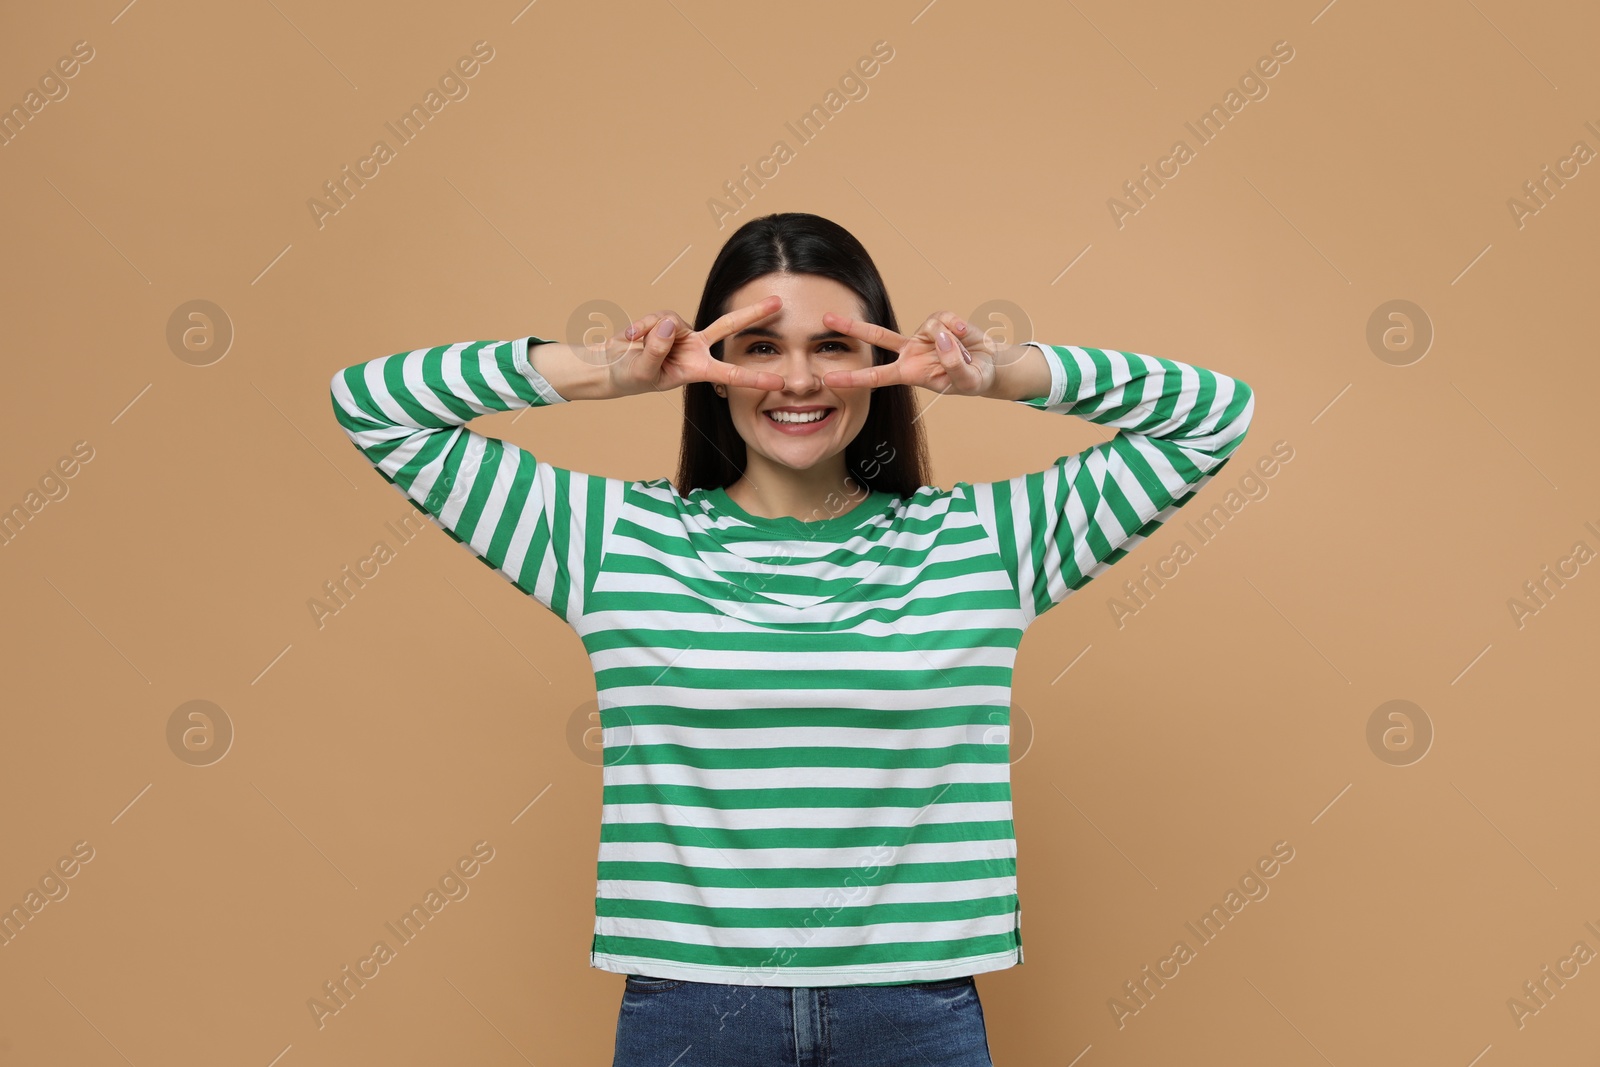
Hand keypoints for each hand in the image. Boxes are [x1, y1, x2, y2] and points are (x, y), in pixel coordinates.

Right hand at [603, 298, 788, 397]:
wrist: (614, 366)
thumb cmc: (632, 376)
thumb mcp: (642, 372)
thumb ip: (655, 351)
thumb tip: (669, 325)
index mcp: (697, 370)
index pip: (730, 374)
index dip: (754, 378)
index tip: (780, 382)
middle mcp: (696, 348)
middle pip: (728, 326)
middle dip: (753, 314)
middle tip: (779, 302)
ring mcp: (682, 332)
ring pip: (674, 321)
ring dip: (650, 335)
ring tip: (634, 347)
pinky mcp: (666, 320)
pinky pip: (657, 318)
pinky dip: (641, 327)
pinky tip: (630, 338)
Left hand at [817, 311, 998, 395]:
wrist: (989, 366)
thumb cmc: (973, 379)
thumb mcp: (966, 380)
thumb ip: (954, 363)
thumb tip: (940, 336)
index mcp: (910, 373)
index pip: (876, 376)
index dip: (853, 378)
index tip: (828, 380)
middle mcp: (910, 352)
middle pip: (876, 336)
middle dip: (852, 326)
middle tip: (825, 318)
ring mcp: (923, 336)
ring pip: (929, 327)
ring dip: (953, 341)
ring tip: (965, 353)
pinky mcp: (939, 322)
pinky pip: (944, 318)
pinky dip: (958, 327)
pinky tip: (965, 335)